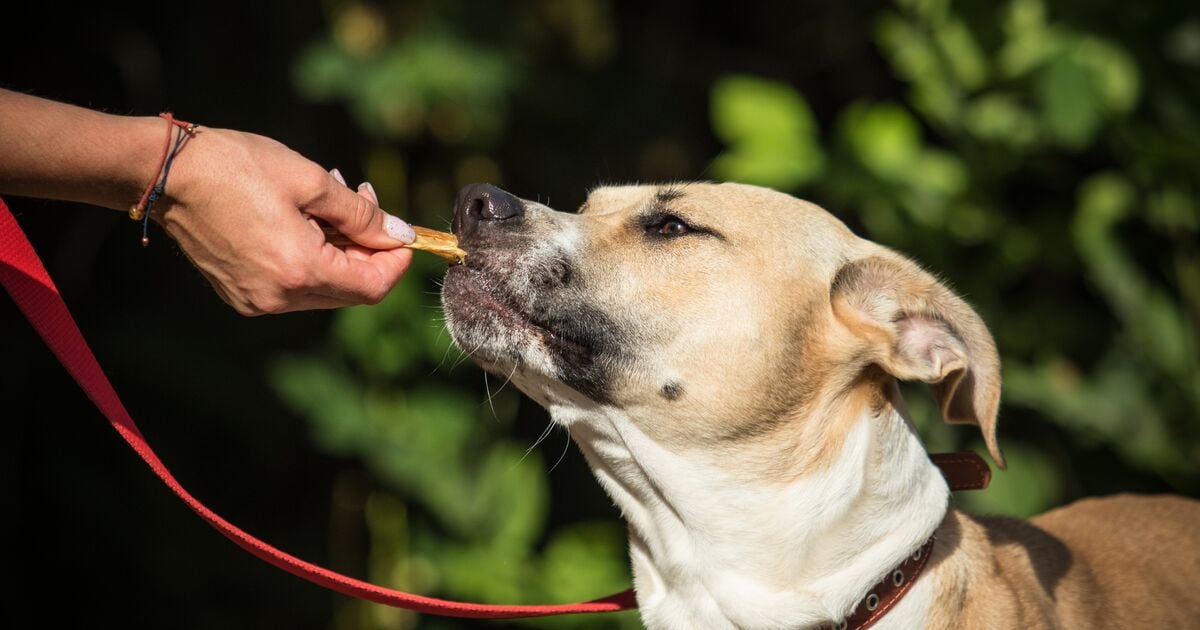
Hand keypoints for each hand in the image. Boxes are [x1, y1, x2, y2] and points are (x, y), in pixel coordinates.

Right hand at [158, 127, 414, 314]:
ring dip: (341, 252)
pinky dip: (312, 258)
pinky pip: (294, 286)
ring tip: (333, 204)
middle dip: (370, 251)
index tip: (404, 234)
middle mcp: (279, 297)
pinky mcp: (242, 294)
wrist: (166, 174)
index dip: (397, 262)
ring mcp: (257, 300)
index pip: (373, 286)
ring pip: (324, 289)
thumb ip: (361, 215)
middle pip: (351, 291)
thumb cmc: (236, 167)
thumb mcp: (311, 181)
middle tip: (365, 203)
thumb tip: (399, 234)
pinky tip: (304, 221)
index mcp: (299, 270)